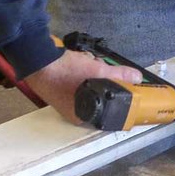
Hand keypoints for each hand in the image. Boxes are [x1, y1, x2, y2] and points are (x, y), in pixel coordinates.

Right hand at [24, 50, 142, 123]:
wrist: (37, 58)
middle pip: (103, 95)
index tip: (126, 88)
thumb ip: (119, 76)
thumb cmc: (63, 72)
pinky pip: (82, 78)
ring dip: (93, 70)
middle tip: (98, 68)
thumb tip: (136, 78)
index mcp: (83, 117)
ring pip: (93, 84)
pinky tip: (79, 60)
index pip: (110, 111)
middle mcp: (75, 112)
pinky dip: (84, 67)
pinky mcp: (63, 86)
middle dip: (104, 79)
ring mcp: (68, 99)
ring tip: (85, 62)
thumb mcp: (97, 72)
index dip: (119, 97)